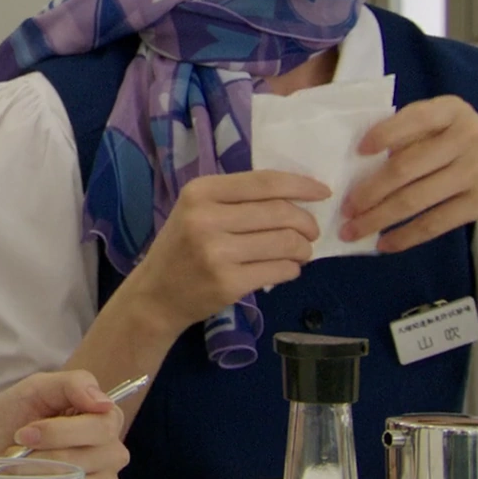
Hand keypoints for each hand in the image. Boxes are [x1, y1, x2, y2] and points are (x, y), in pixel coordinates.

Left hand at [0, 370, 128, 478]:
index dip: (61, 432)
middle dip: (42, 458)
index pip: (103, 427)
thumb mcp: (34, 390)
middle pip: (90, 460)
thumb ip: (73, 384)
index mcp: (103, 419)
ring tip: (18, 475)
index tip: (26, 433)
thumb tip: (104, 402)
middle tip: (17, 454)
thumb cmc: (6, 422)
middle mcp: (111, 454)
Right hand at [127, 170, 329, 335]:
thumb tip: (298, 192)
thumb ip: (238, 196)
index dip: (300, 185)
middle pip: (280, 212)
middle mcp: (206, 219)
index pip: (264, 182)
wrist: (155, 295)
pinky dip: (292, 269)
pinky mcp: (227, 284)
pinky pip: (278, 270)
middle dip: (306, 222)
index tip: (323, 192)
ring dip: (303, 247)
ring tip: (302, 251)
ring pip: (284, 242)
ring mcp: (216, 253)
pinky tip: (288, 268)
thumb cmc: (183, 245)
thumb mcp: (199, 208)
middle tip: (312, 230)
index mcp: (201, 191)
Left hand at [340, 95, 477, 253]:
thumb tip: (364, 163)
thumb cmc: (476, 152)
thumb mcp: (454, 130)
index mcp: (453, 111)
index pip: (413, 118)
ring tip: (354, 230)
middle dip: (369, 191)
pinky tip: (385, 244)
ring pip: (414, 199)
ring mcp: (477, 170)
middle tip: (345, 208)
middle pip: (405, 166)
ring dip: (378, 218)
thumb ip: (419, 136)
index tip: (357, 153)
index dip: (383, 135)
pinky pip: (433, 223)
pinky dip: (405, 236)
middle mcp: (467, 136)